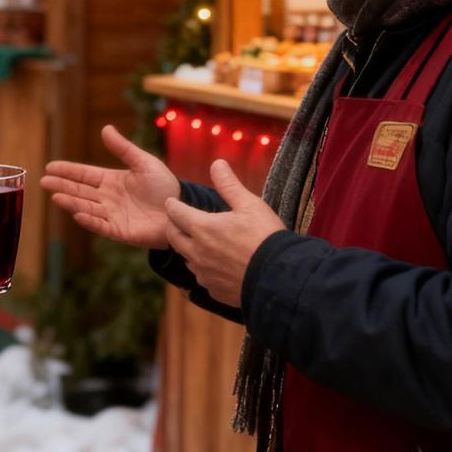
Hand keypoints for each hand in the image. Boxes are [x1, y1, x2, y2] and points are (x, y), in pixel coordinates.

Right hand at [40, 125, 180, 248]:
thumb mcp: (143, 162)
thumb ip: (123, 148)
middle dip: (62, 186)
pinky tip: (77, 214)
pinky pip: (101, 225)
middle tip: (44, 181)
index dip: (68, 171)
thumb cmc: (163, 186)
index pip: (84, 174)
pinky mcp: (120, 231)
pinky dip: (89, 220)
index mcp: (111, 180)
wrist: (180, 210)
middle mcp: (107, 198)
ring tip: (56, 196)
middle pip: (80, 191)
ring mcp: (112, 215)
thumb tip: (105, 128)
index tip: (50, 167)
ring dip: (71, 202)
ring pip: (87, 207)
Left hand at [163, 159, 284, 306]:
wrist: (282, 279)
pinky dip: (203, 269)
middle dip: (174, 225)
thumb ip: (229, 184)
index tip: (172, 201)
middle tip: (179, 220)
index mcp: (202, 228)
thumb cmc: (266, 238)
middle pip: (173, 236)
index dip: (172, 204)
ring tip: (197, 241)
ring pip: (186, 258)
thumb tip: (217, 163)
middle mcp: (197, 252)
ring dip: (188, 248)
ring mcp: (205, 274)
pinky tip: (213, 265)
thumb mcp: (249, 204)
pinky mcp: (215, 290)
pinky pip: (201, 278)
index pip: (174, 212)